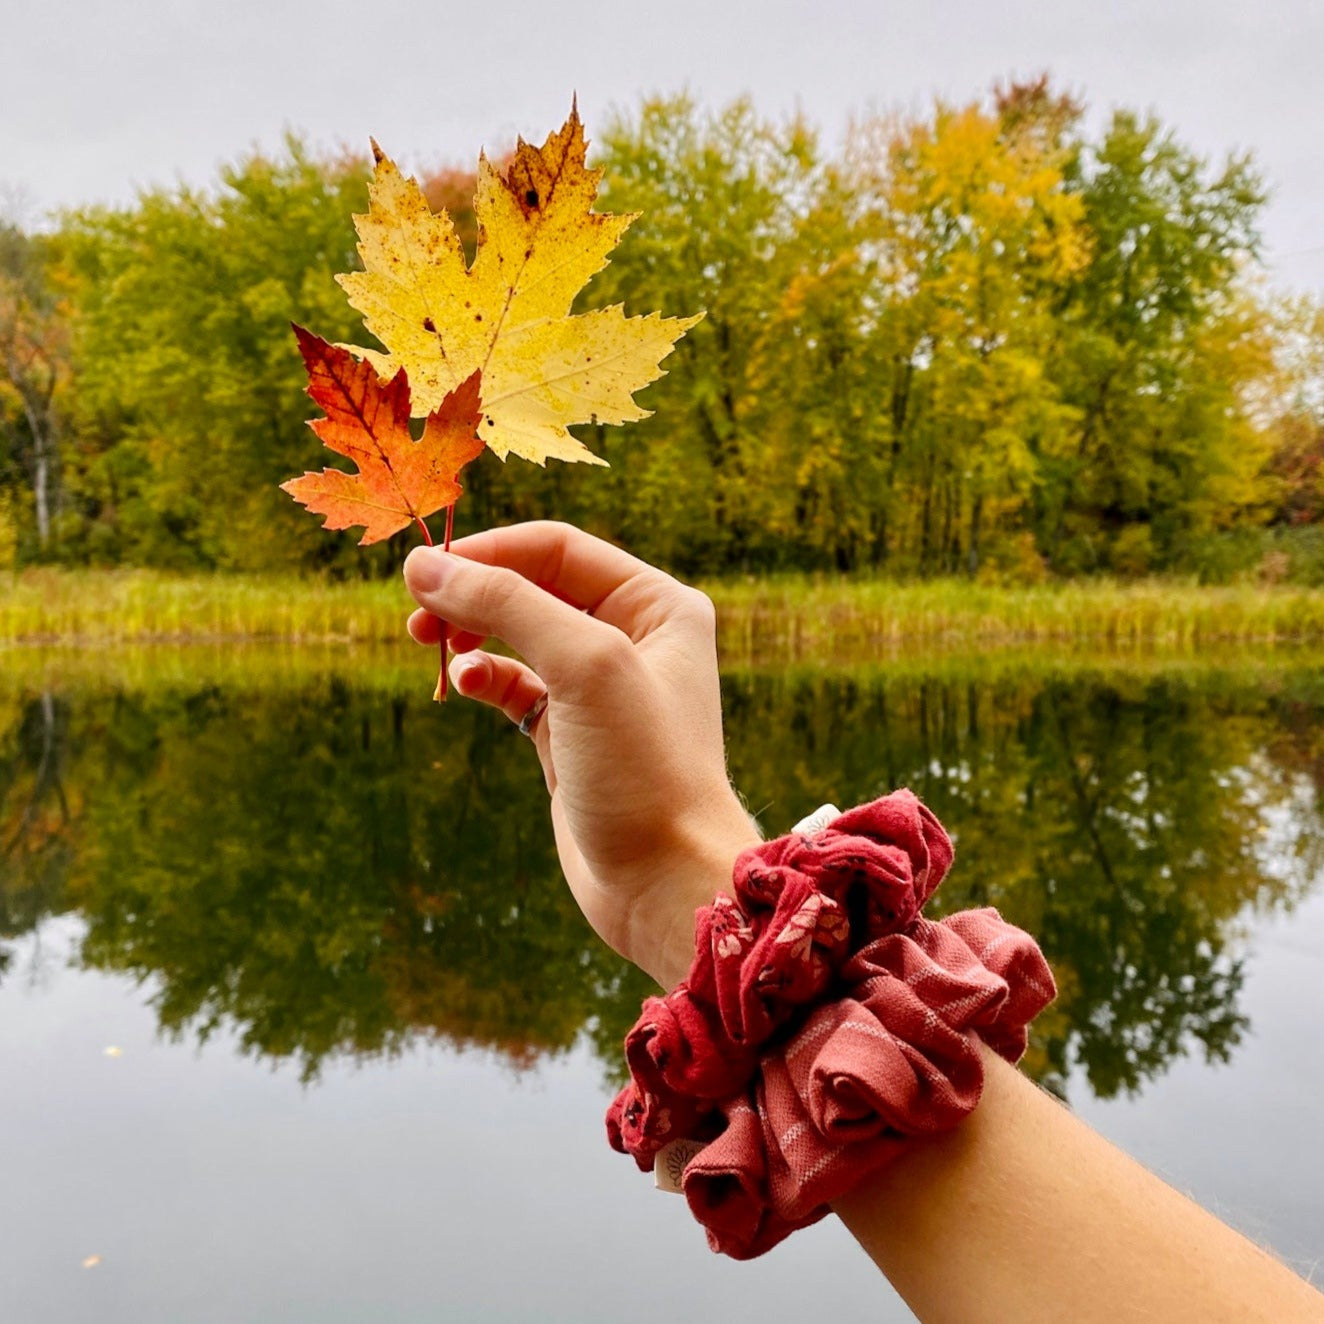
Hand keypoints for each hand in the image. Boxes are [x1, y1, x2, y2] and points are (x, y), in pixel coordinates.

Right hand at [403, 522, 759, 987]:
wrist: (664, 880)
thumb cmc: (644, 767)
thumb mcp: (584, 666)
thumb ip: (507, 604)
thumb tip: (424, 567)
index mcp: (658, 603)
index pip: (559, 548)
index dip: (490, 551)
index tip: (424, 569)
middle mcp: (635, 637)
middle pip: (534, 585)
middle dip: (474, 592)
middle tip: (418, 612)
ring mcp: (601, 688)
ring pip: (518, 635)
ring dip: (471, 631)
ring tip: (431, 643)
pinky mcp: (570, 734)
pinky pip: (514, 684)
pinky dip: (484, 677)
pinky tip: (466, 683)